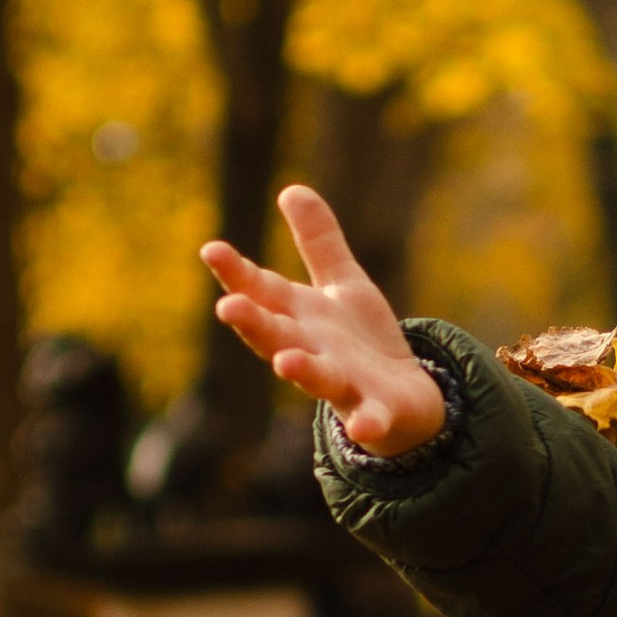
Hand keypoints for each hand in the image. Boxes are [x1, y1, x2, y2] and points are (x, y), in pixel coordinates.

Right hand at [203, 187, 447, 455]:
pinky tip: (361, 426)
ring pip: (316, 377)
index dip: (238, 274)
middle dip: (253, 323)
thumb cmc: (361, 342)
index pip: (263, 293)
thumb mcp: (341, 284)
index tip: (212, 249)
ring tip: (286, 363)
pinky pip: (370, 419)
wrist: (404, 400)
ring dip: (300, 370)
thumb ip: (319, 242)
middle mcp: (312, 351)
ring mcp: (342, 384)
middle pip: (277, 336)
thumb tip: (291, 189)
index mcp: (300, 318)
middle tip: (228, 307)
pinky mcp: (376, 412)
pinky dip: (366, 423)